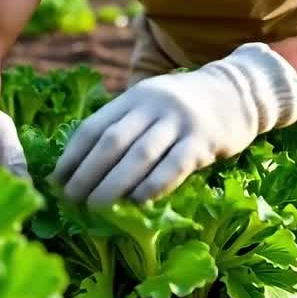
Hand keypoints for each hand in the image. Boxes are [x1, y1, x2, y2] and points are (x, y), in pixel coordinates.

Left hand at [52, 42, 296, 205]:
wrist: (239, 91)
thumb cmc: (185, 107)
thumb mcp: (151, 103)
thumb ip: (125, 125)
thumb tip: (85, 166)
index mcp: (134, 96)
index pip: (95, 126)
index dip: (72, 155)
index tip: (57, 180)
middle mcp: (154, 105)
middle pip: (111, 142)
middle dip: (86, 173)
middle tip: (71, 199)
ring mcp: (180, 121)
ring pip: (139, 156)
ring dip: (113, 185)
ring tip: (95, 206)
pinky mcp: (204, 141)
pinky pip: (173, 166)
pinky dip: (151, 186)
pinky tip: (135, 202)